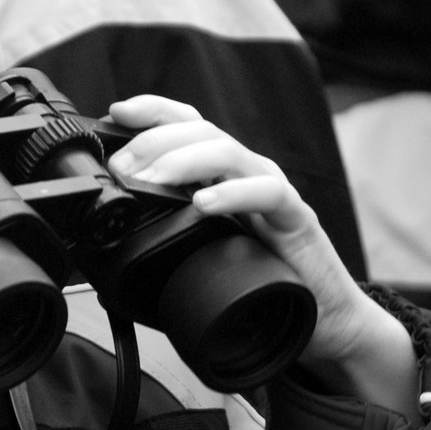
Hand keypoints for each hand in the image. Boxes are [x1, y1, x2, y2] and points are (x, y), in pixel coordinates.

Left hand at [105, 96, 418, 418]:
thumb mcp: (203, 252)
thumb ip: (167, 235)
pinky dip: (232, 194)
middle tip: (122, 166)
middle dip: (155, 141)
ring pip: (228, 152)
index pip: (187, 125)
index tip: (115, 113)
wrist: (321, 318)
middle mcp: (247, 172)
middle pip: (201, 131)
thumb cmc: (260, 282)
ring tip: (152, 179)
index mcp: (222, 174)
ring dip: (184, 160)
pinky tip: (204, 203)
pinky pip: (268, 193)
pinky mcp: (298, 219)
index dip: (153, 111)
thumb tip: (109, 243)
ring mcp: (273, 191)